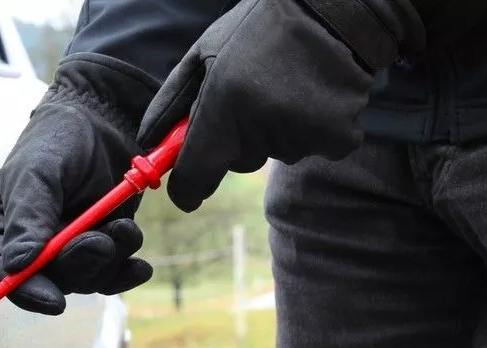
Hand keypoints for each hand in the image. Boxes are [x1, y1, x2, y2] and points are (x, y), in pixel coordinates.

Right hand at [0, 54, 159, 313]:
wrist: (106, 119)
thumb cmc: (59, 139)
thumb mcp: (37, 173)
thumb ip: (27, 217)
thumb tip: (18, 266)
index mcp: (4, 228)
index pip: (8, 274)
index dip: (28, 293)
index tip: (54, 301)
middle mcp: (36, 244)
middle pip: (54, 280)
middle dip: (82, 265)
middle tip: (102, 240)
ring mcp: (72, 247)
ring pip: (88, 277)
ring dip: (110, 260)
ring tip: (124, 227)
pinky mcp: (104, 243)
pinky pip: (113, 272)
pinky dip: (127, 270)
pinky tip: (140, 265)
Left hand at [137, 0, 375, 211]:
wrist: (333, 8)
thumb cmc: (259, 29)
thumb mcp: (205, 52)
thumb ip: (171, 102)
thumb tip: (148, 143)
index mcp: (224, 103)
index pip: (195, 176)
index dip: (187, 189)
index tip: (186, 191)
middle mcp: (262, 125)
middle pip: (238, 163)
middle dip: (239, 139)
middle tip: (254, 94)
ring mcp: (302, 135)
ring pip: (276, 153)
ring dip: (277, 130)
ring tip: (289, 86)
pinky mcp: (338, 140)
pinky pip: (313, 150)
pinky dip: (313, 130)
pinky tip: (316, 96)